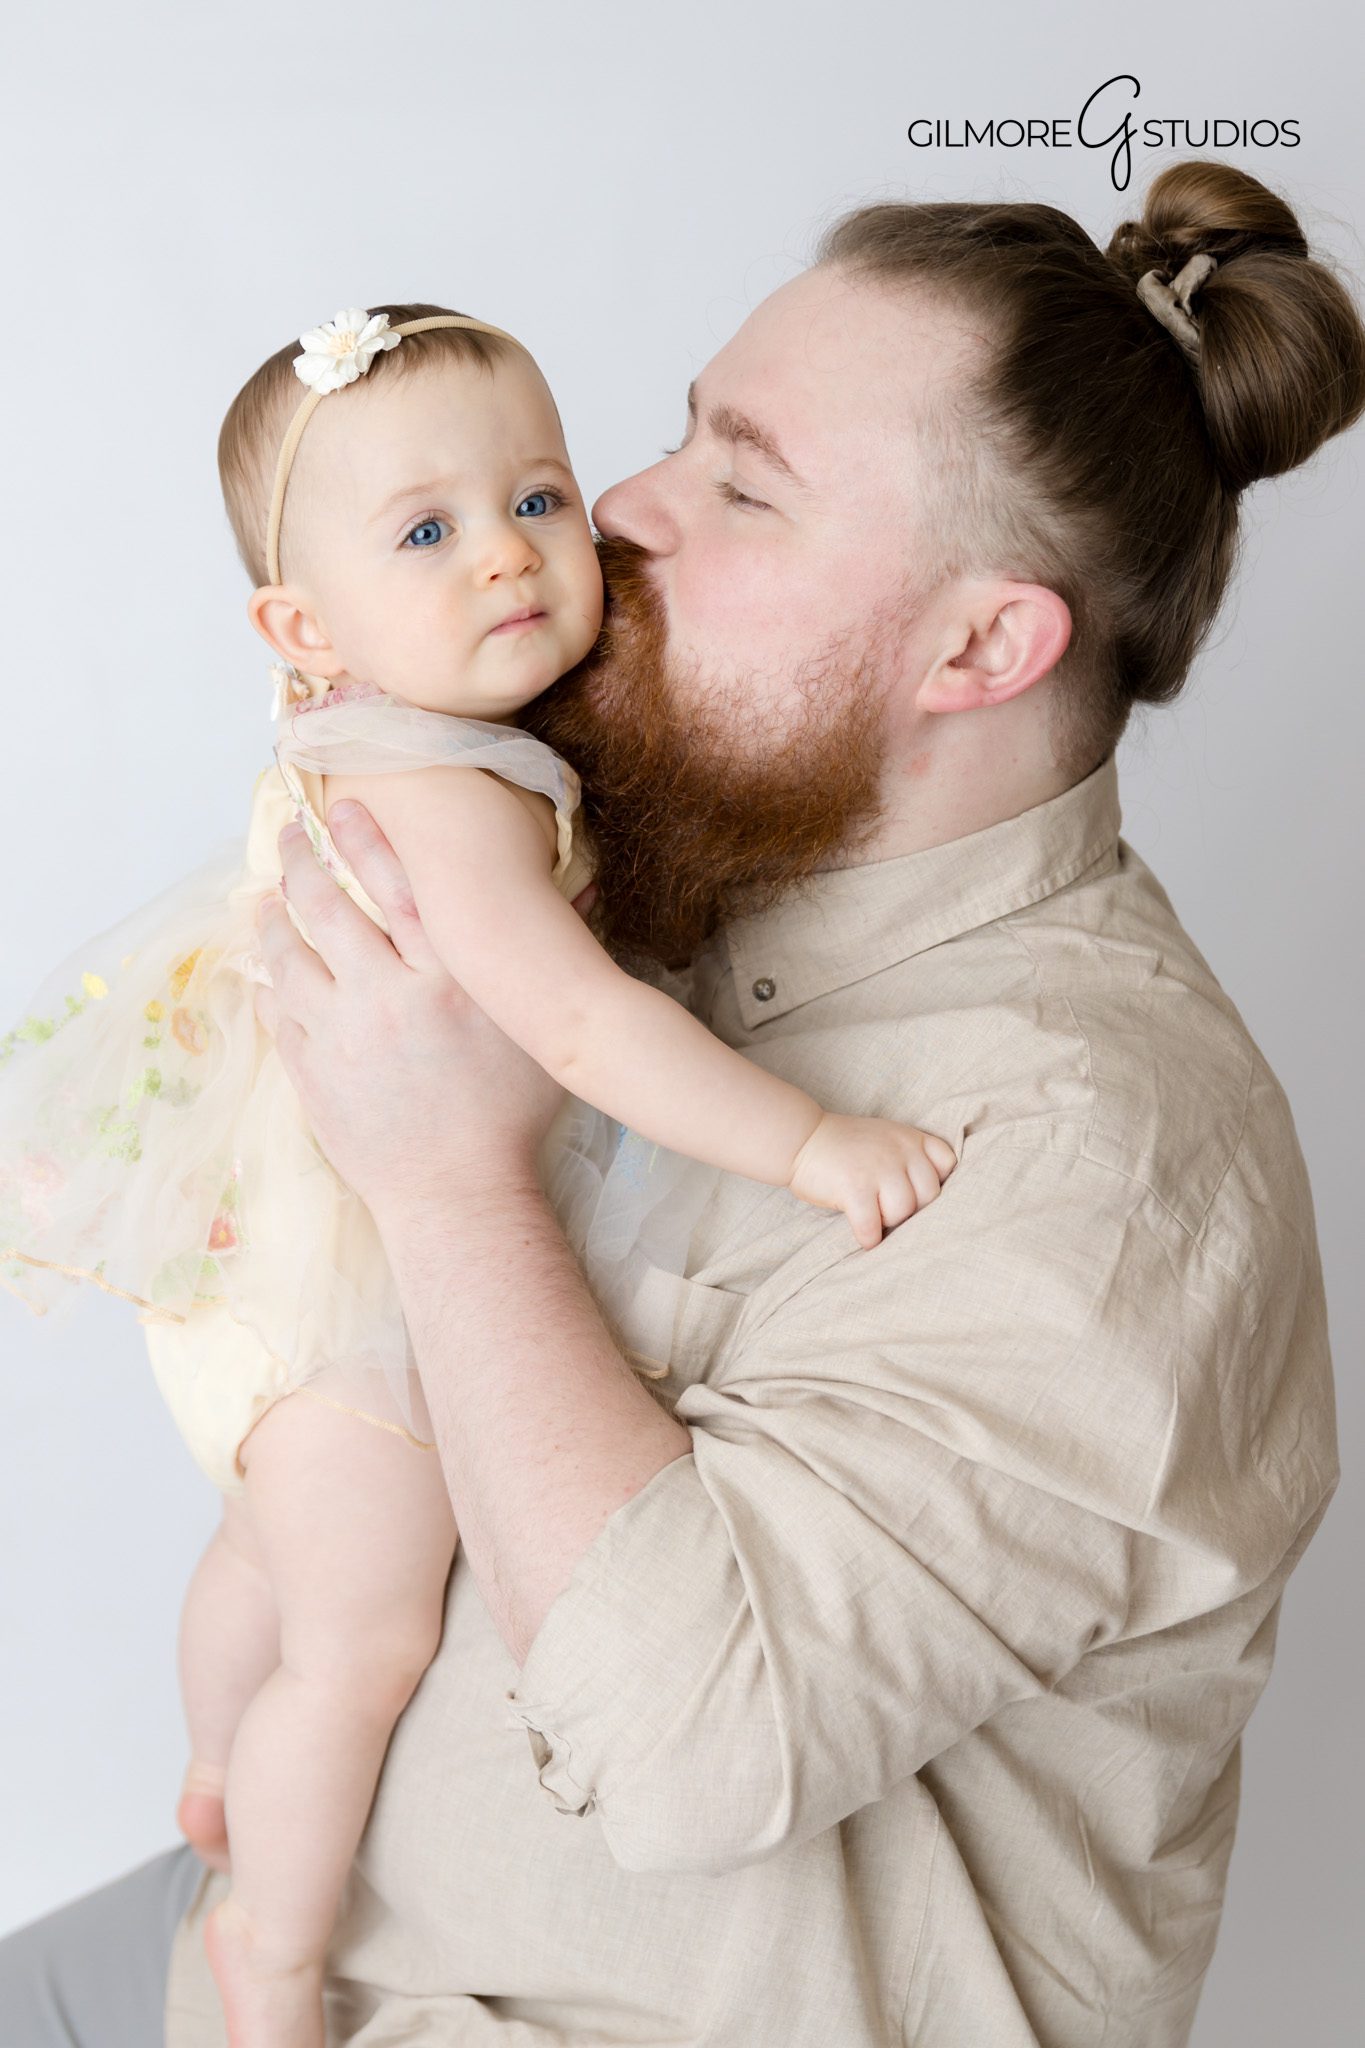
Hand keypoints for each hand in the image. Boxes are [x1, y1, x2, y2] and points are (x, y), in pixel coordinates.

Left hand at [252, 805, 596, 1221]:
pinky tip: (264, 966)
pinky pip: (274, 1012)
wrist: (456, 1197)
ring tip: (267, 896)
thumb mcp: (540, 1038)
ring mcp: (338, 1035)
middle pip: (328, 908)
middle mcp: (386, 997)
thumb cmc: (509, 1119)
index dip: (366, 840)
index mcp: (446, 981)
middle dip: (300, 860)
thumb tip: (580, 897)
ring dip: (273, 917)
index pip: (398, 888)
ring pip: (288, 955)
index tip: (343, 808)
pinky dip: (265, 982)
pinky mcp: (309, 1073)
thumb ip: (549, 963)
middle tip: (291, 833)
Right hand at [787, 1112, 957, 1250]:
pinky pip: (872, 1226)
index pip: (947, 1165)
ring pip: (903, 1212)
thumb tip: (930, 1204)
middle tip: (889, 1211)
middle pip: (928, 1196)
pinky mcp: (855, 1188)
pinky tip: (863, 1237)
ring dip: (887, 1223)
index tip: (915, 1194)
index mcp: (910, 1138)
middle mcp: (899, 1151)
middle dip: (911, 1210)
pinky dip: (869, 1238)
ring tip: (873, 1219)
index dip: (936, 1185)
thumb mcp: (886, 1137)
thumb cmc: (845, 1146)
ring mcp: (878, 1168)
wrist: (801, 1138)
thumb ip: (910, 1158)